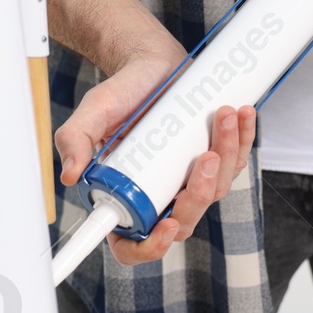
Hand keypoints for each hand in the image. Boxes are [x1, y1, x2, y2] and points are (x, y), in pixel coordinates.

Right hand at [54, 48, 257, 265]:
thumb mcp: (93, 113)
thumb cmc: (121, 93)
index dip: (151, 247)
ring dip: (227, 155)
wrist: (148, 64)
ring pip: (217, 189)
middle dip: (201, 192)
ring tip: (223, 115)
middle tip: (207, 157)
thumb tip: (70, 175)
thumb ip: (74, 139)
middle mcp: (159, 194)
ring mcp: (189, 180)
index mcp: (125, 197)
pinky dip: (242, 139)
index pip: (134, 244)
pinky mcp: (215, 159)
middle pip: (185, 219)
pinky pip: (235, 162)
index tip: (166, 224)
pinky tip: (242, 114)